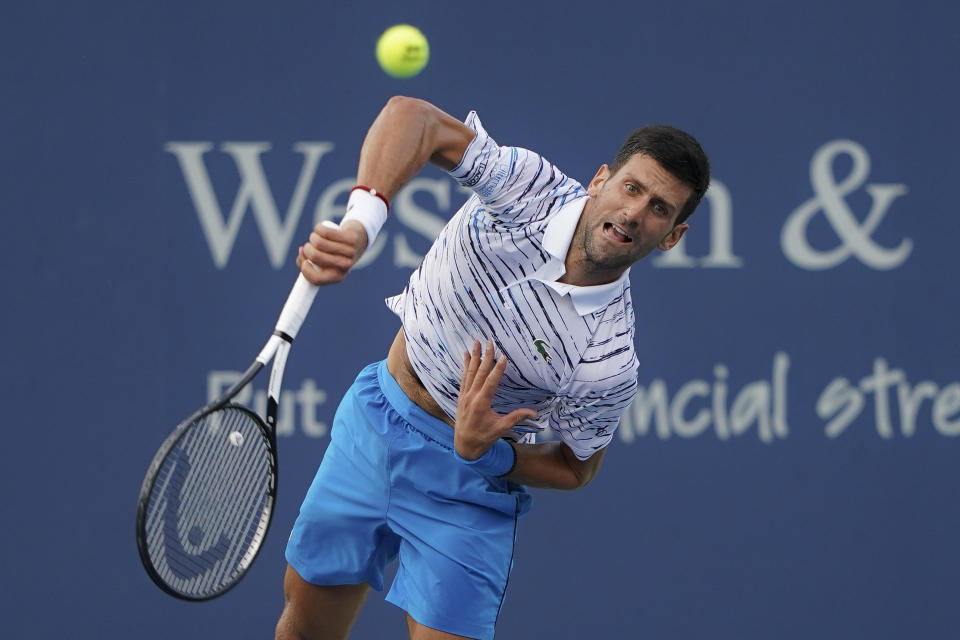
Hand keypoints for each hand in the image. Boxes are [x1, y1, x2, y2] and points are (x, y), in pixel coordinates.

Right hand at [296, 220, 366, 284]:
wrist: (358, 240)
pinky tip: (319, 229)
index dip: (305, 270)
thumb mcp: (323, 263)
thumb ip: (307, 262)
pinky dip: (318, 229)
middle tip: (308, 246)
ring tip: (315, 237)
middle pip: (316, 257)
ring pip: (320, 242)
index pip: (316, 279)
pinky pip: (327, 232)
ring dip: (312, 238)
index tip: (304, 262)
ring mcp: (350, 252)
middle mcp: (345, 266)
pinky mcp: (351, 238)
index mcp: (337, 277)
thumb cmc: (335, 253)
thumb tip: (302, 253)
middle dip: (307, 250)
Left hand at [454, 340, 537, 459]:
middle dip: (485, 356)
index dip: (498, 369)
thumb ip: (516, 417)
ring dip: (474, 356)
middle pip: (479, 373)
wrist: (464, 446)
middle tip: (489, 342)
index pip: (491, 382)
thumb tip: (535, 413)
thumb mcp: (501, 429)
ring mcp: (464, 395)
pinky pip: (464, 377)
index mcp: (481, 404)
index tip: (503, 357)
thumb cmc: (484, 438)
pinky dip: (465, 365)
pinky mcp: (461, 396)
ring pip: (470, 372)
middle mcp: (471, 397)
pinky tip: (465, 354)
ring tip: (475, 342)